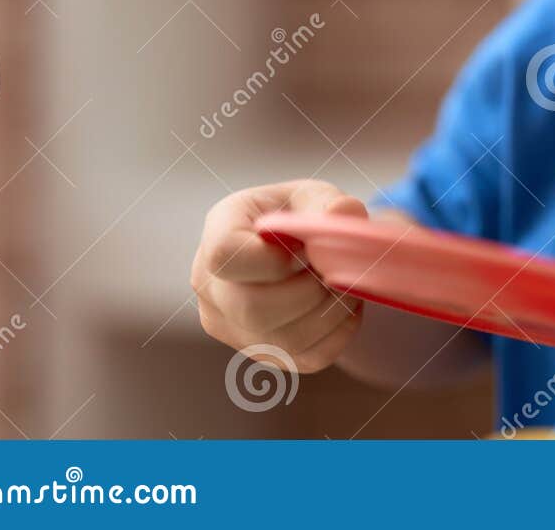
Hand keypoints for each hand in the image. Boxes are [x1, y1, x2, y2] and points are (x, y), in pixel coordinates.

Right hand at [191, 179, 366, 371]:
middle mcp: (210, 284)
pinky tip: (341, 306)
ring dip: (330, 314)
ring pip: (280, 340)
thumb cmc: (300, 215)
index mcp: (218, 231)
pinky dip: (338, 334)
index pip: (225, 256)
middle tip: (336, 273)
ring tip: (344, 286)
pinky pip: (304, 358)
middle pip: (252, 308)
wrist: (298, 247)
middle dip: (310, 292)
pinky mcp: (257, 352)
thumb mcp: (314, 195)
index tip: (306, 250)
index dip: (274, 260)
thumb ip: (329, 203)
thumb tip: (344, 212)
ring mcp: (228, 325)